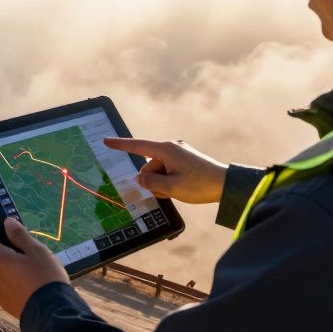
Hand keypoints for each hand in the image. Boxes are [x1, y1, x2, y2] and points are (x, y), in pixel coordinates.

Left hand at [0, 216, 68, 318]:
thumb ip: (20, 235)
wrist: (51, 312)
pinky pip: (5, 288)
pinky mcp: (4, 305)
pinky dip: (13, 286)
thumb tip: (6, 222)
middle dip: (8, 255)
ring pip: (1, 274)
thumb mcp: (37, 250)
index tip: (11, 237)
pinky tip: (30, 289)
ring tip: (32, 276)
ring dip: (11, 272)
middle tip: (30, 258)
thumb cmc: (45, 277)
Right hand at [103, 137, 227, 203]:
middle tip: (171, 190)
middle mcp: (171, 147)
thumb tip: (140, 178)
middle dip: (154, 181)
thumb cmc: (199, 185)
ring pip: (159, 171)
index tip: (106, 141)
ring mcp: (179, 153)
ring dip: (163, 183)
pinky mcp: (185, 160)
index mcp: (166, 150)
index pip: (137, 146)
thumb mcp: (171, 187)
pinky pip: (169, 171)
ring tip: (180, 190)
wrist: (227, 184)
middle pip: (149, 166)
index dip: (120, 145)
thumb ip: (150, 183)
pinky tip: (183, 187)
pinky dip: (171, 181)